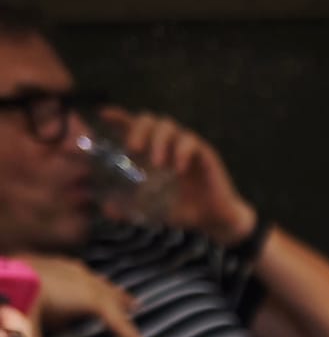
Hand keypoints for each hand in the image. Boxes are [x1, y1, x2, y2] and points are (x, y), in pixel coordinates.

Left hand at [23, 253, 147, 336]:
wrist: (0, 271)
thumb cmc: (15, 297)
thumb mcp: (28, 328)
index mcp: (83, 295)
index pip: (115, 318)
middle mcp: (77, 277)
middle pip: (109, 293)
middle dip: (123, 304)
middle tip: (138, 308)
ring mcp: (59, 266)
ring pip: (91, 278)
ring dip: (105, 287)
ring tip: (115, 292)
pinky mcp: (40, 260)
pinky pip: (71, 270)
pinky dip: (82, 277)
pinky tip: (79, 276)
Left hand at [99, 104, 256, 249]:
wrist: (214, 222)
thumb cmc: (184, 212)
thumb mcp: (153, 210)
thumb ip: (131, 208)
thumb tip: (107, 209)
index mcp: (153, 151)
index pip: (134, 126)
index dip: (119, 116)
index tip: (104, 114)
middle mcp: (168, 144)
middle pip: (150, 119)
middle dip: (139, 129)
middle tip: (133, 148)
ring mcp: (186, 147)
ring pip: (169, 126)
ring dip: (159, 141)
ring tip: (157, 163)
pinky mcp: (204, 153)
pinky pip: (190, 142)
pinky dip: (181, 151)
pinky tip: (177, 168)